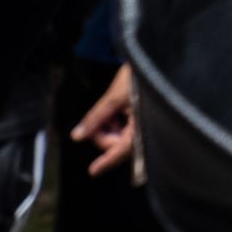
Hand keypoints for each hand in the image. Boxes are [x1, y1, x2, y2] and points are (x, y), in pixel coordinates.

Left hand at [74, 65, 143, 180]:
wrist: (154, 60)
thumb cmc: (139, 75)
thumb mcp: (115, 96)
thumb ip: (96, 118)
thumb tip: (77, 136)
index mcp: (142, 124)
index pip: (122, 149)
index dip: (107, 160)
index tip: (93, 171)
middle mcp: (145, 127)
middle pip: (118, 143)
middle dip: (104, 133)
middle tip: (100, 117)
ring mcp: (144, 124)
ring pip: (120, 137)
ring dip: (110, 126)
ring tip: (113, 108)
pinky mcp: (143, 119)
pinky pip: (125, 129)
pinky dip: (116, 122)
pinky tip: (119, 108)